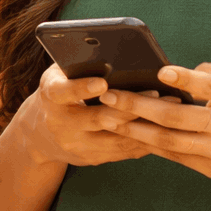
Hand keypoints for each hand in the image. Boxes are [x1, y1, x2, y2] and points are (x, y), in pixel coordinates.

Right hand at [14, 62, 161, 167]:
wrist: (40, 133)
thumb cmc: (59, 91)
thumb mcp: (59, 75)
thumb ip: (78, 66)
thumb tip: (112, 51)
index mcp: (50, 97)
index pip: (63, 93)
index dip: (82, 88)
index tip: (103, 83)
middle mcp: (61, 124)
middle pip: (98, 119)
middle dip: (129, 108)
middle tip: (157, 94)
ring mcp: (76, 146)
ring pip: (116, 139)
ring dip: (146, 125)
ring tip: (171, 109)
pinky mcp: (91, 159)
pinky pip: (122, 152)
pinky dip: (145, 140)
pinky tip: (164, 128)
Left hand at [98, 60, 210, 184]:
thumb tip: (179, 72)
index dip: (187, 79)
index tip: (162, 72)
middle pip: (181, 118)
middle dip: (140, 106)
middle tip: (109, 96)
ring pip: (173, 143)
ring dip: (136, 130)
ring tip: (108, 118)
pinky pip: (178, 157)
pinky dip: (151, 146)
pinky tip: (129, 135)